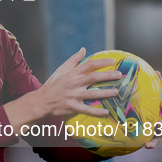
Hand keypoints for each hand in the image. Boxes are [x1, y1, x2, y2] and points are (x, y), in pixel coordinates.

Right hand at [4, 48, 120, 132]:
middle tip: (119, 75)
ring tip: (116, 92)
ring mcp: (73, 96)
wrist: (42, 100)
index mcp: (72, 73)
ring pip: (93, 93)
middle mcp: (73, 83)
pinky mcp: (72, 107)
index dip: (101, 62)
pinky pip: (87, 110)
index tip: (112, 62)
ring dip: (106, 93)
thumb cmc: (53, 84)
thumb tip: (83, 49)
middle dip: (108, 76)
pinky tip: (106, 112)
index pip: (89, 65)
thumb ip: (74, 59)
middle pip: (93, 77)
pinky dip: (97, 111)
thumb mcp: (61, 69)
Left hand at [145, 73, 161, 148]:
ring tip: (157, 123)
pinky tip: (146, 146)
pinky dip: (151, 144)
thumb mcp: (152, 100)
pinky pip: (154, 143)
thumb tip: (156, 71)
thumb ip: (155, 88)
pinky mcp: (155, 140)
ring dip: (161, 126)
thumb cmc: (150, 111)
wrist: (142, 129)